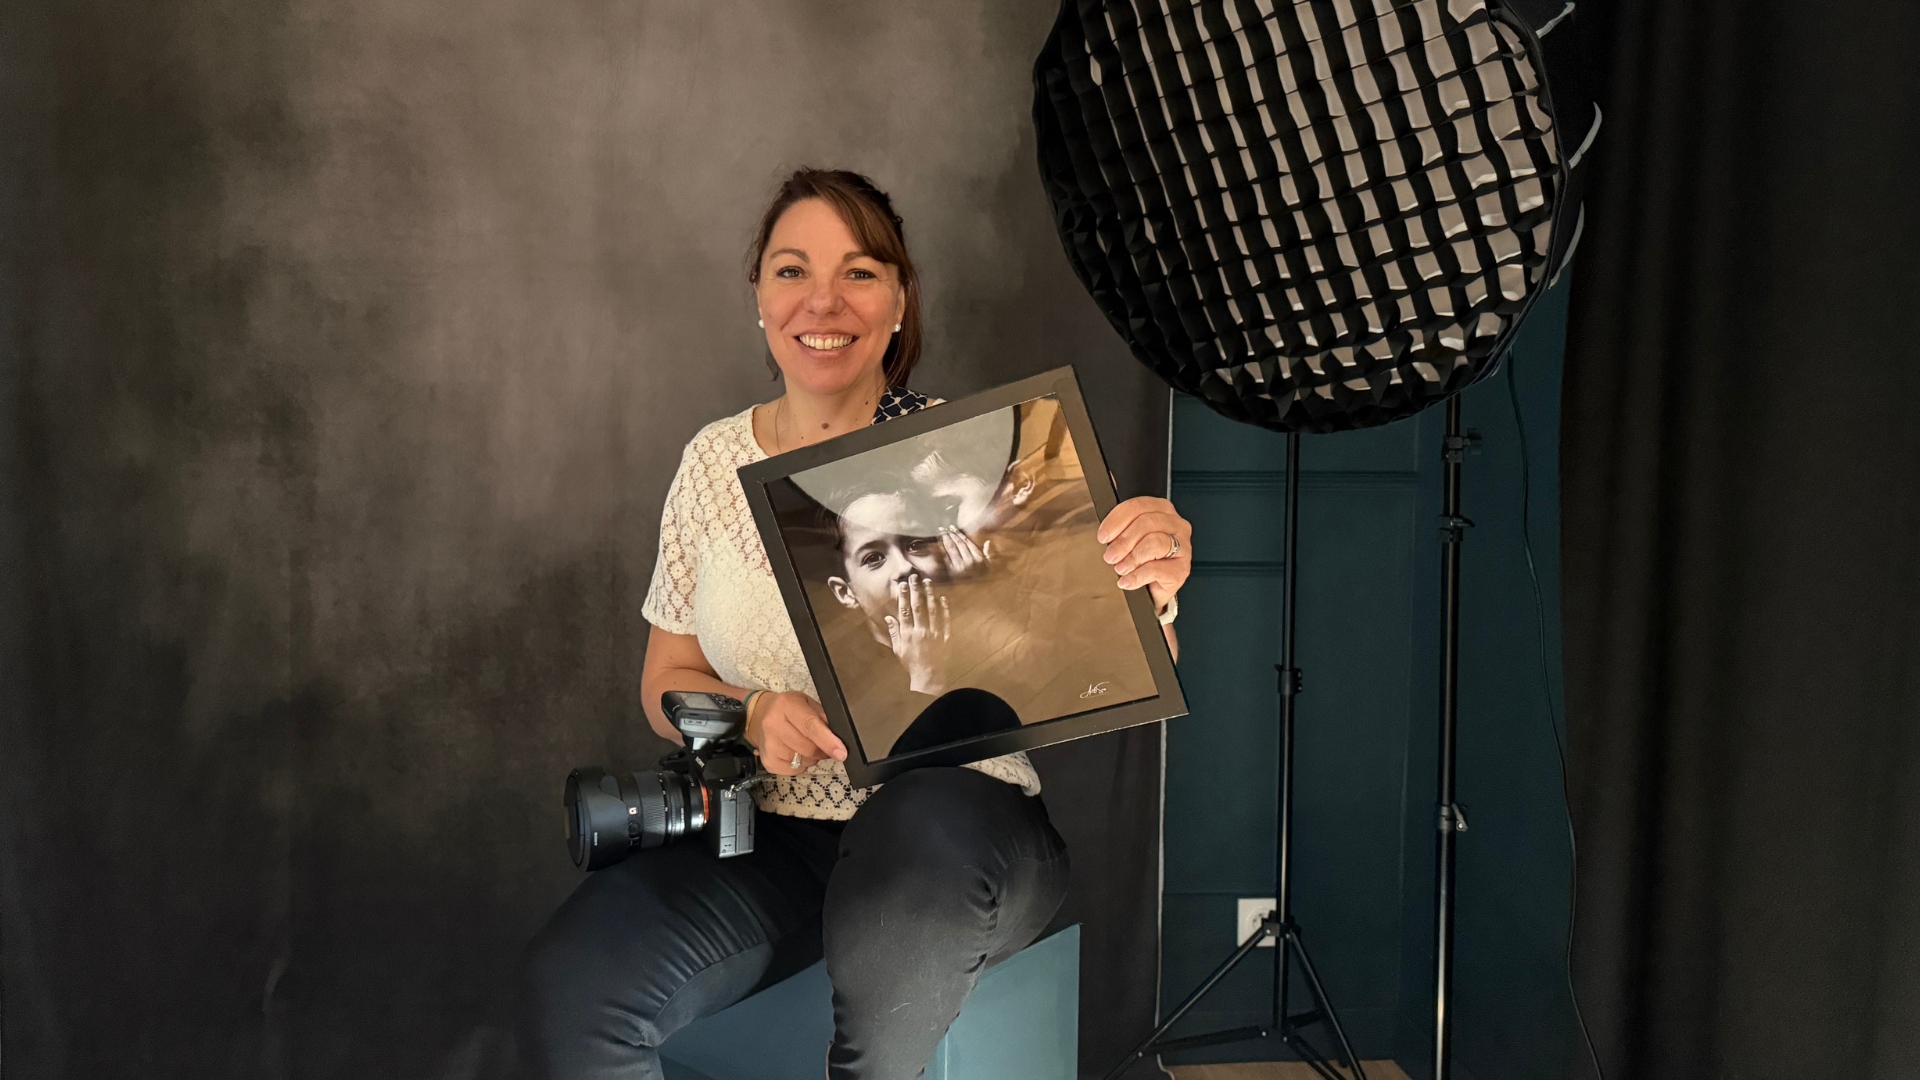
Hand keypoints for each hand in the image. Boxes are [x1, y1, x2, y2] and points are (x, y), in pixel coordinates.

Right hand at [745, 691, 846, 775]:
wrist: (760, 716)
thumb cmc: (789, 709)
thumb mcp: (807, 703)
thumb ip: (823, 717)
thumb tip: (838, 737)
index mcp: (786, 705)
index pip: (810, 726)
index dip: (828, 741)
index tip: (841, 752)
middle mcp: (773, 725)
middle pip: (809, 748)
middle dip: (823, 750)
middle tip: (825, 744)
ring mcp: (769, 745)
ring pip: (804, 761)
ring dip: (812, 757)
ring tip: (806, 744)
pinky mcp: (768, 762)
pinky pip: (796, 770)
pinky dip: (802, 765)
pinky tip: (796, 752)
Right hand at [884, 573, 954, 694]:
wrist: (929, 676)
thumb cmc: (911, 663)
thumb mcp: (898, 650)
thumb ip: (895, 633)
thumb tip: (889, 618)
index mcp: (907, 634)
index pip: (904, 611)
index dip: (903, 597)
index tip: (903, 585)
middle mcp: (921, 632)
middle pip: (917, 607)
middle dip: (915, 590)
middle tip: (915, 577)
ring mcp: (934, 634)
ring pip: (932, 610)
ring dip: (930, 595)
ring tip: (928, 582)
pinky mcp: (946, 637)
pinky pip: (946, 620)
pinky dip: (945, 608)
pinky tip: (943, 598)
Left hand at [937, 525, 992, 578]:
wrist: (975, 597)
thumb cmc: (983, 580)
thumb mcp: (990, 567)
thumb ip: (990, 554)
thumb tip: (988, 542)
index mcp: (979, 559)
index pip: (967, 542)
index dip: (959, 533)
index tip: (953, 528)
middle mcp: (970, 562)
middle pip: (958, 543)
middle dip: (950, 534)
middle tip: (944, 528)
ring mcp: (959, 568)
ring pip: (951, 548)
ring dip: (945, 538)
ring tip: (941, 532)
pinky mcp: (950, 573)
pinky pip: (944, 557)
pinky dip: (940, 548)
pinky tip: (937, 543)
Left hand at [1097, 496, 1193, 610]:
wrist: (1155, 587)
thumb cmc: (1143, 559)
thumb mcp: (1130, 538)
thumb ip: (1121, 529)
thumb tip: (1105, 534)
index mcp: (1162, 510)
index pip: (1138, 506)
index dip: (1117, 520)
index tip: (1103, 536)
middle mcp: (1176, 524)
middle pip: (1146, 523)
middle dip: (1123, 541)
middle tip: (1110, 555)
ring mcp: (1183, 546)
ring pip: (1154, 543)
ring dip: (1131, 558)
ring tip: (1120, 568)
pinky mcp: (1182, 569)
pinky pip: (1156, 569)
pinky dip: (1136, 576)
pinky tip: (1127, 580)